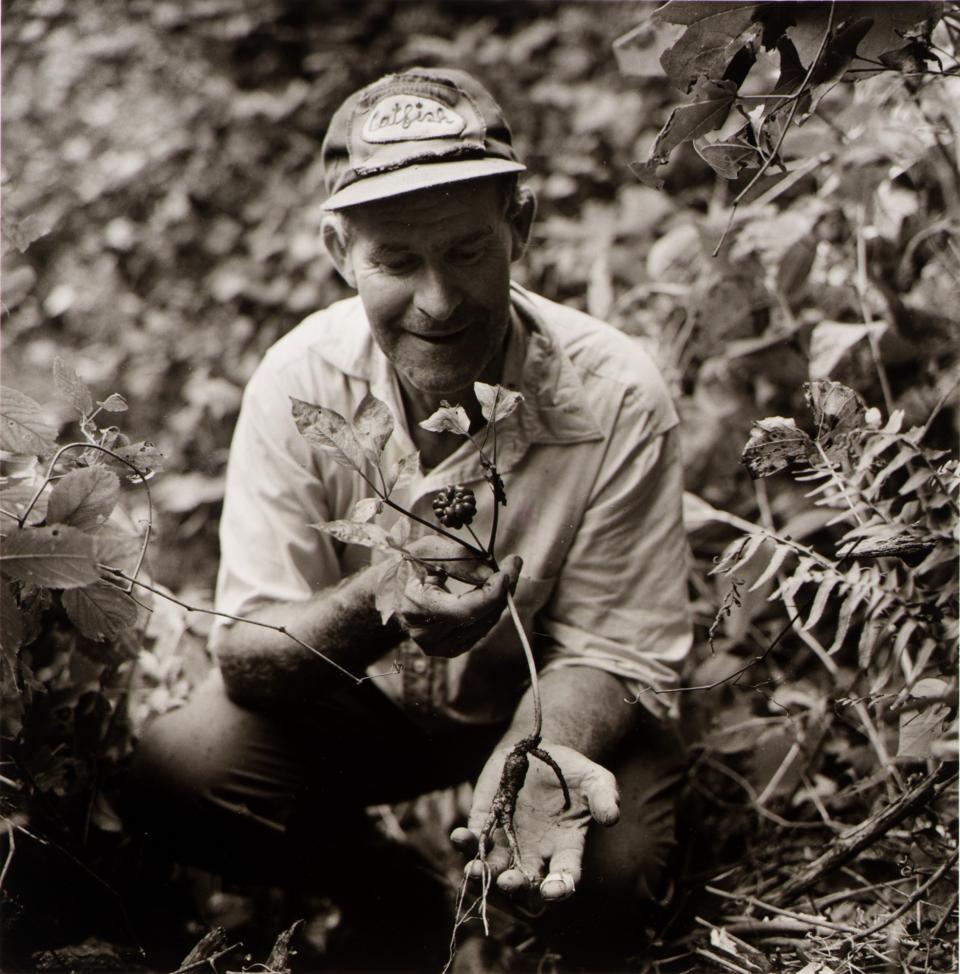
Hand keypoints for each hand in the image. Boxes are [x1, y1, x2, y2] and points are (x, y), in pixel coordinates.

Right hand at [395, 536, 520, 658]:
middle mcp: (425, 635)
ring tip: (500, 573)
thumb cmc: (409, 566)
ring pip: (485, 625)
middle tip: (513, 563)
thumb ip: (459, 559)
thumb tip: (490, 573)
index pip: (464, 610)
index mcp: (415, 608)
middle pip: (479, 618)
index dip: (491, 592)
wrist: (392, 592)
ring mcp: (437, 647)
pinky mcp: (449, 650)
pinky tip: (489, 591)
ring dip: (499, 598)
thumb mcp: (428, 549)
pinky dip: (491, 609)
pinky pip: (482, 630)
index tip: (507, 569)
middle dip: (502, 590)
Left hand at [451, 742, 619, 902]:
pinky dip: (465, 842)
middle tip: (509, 882)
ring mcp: (508, 842)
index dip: (559, 889)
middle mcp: (535, 854)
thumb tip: (612, 817)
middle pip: (524, 887)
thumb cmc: (573, 771)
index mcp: (565, 849)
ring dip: (482, 876)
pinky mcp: (485, 823)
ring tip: (473, 871)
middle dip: (515, 890)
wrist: (541, 750)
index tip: (553, 890)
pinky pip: (474, 841)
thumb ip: (605, 797)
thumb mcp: (596, 780)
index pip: (564, 879)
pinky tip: (460, 835)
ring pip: (493, 871)